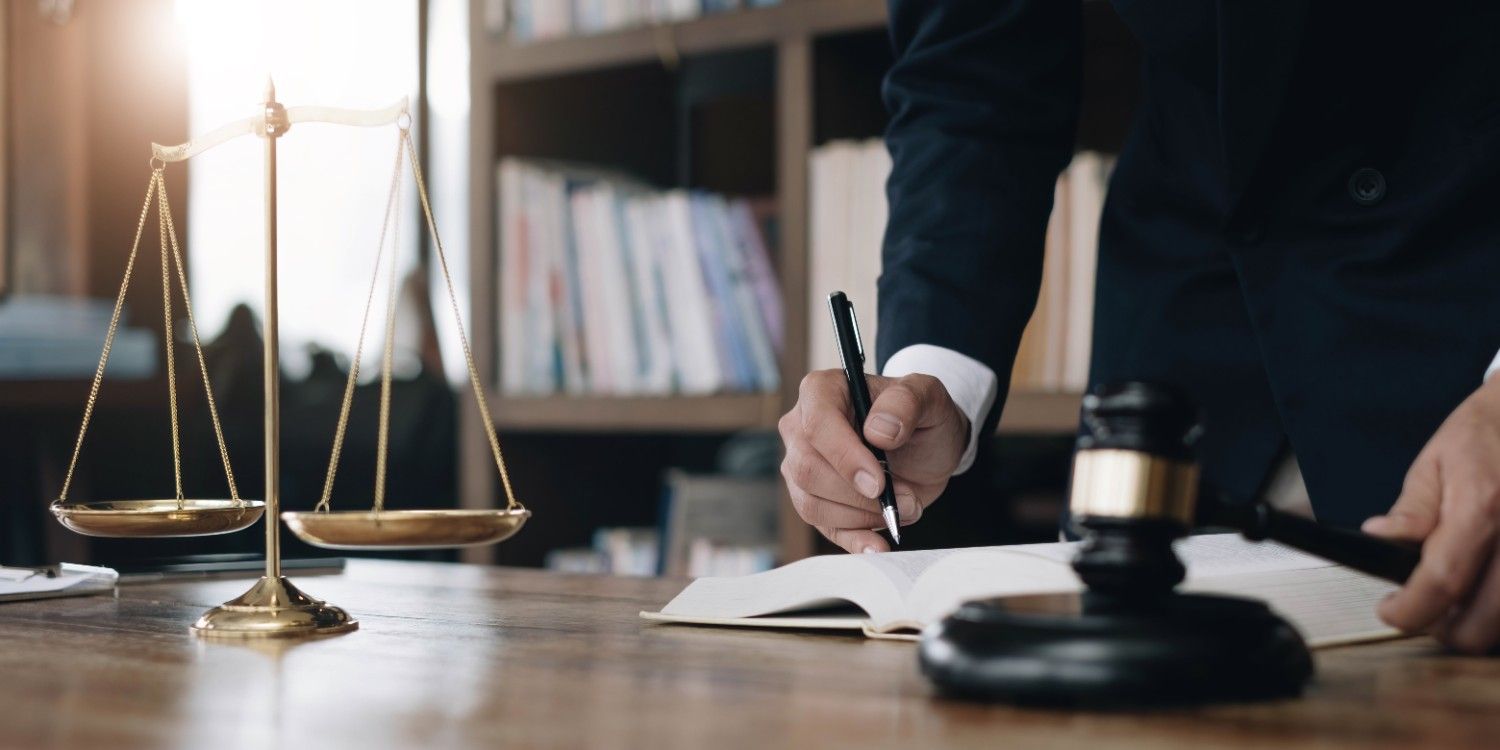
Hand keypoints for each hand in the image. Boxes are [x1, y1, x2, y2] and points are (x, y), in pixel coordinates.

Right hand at [778, 370, 970, 553]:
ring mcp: (801, 466)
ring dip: (863, 516)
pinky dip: (853, 540)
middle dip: (859, 495)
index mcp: (821, 392)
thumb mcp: (928, 396)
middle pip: (807, 470)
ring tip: (905, 509)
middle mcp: (800, 428)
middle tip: (907, 499)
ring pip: (811, 503)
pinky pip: (823, 526)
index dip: (845, 458)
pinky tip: (878, 544)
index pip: (816, 426)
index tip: (879, 483)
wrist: (926, 446)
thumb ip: (906, 402)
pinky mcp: (814, 499)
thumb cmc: (921, 415)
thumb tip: (879, 432)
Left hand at [1362, 376, 1499, 653]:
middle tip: (1422, 608)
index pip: (1441, 581)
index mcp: (1482, 507)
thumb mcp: (1436, 463)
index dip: (1410, 610)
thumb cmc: (1489, 434)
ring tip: (1455, 599)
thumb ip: (1412, 511)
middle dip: (1442, 627)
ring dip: (1477, 625)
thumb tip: (1379, 539)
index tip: (1390, 611)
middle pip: (1481, 624)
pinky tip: (1487, 588)